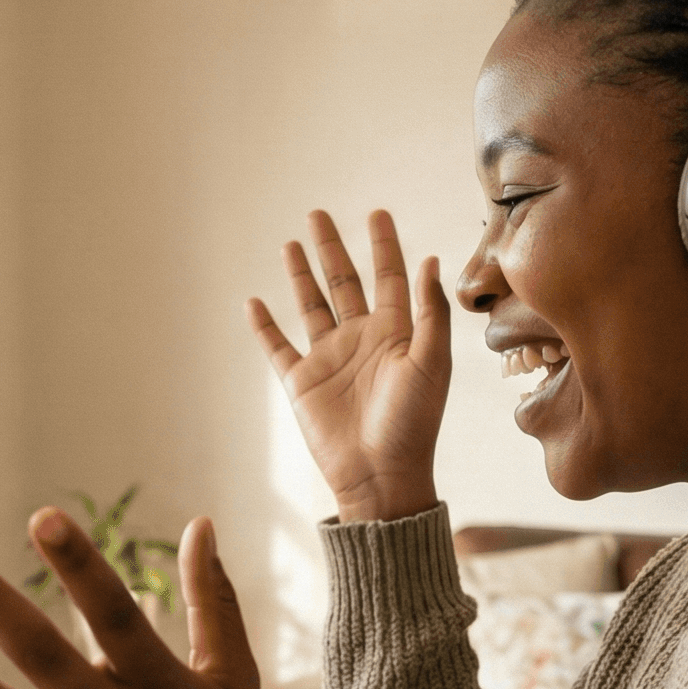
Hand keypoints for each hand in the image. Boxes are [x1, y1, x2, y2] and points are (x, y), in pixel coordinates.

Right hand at [248, 209, 450, 524]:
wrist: (380, 475)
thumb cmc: (414, 423)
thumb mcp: (432, 363)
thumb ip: (430, 312)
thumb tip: (430, 261)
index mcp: (396, 333)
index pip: (389, 277)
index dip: (383, 245)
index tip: (376, 213)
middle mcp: (361, 339)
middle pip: (344, 282)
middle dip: (332, 248)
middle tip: (320, 214)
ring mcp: (329, 359)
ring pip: (311, 305)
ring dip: (301, 275)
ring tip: (291, 243)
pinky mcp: (301, 381)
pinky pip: (277, 346)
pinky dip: (264, 325)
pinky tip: (255, 301)